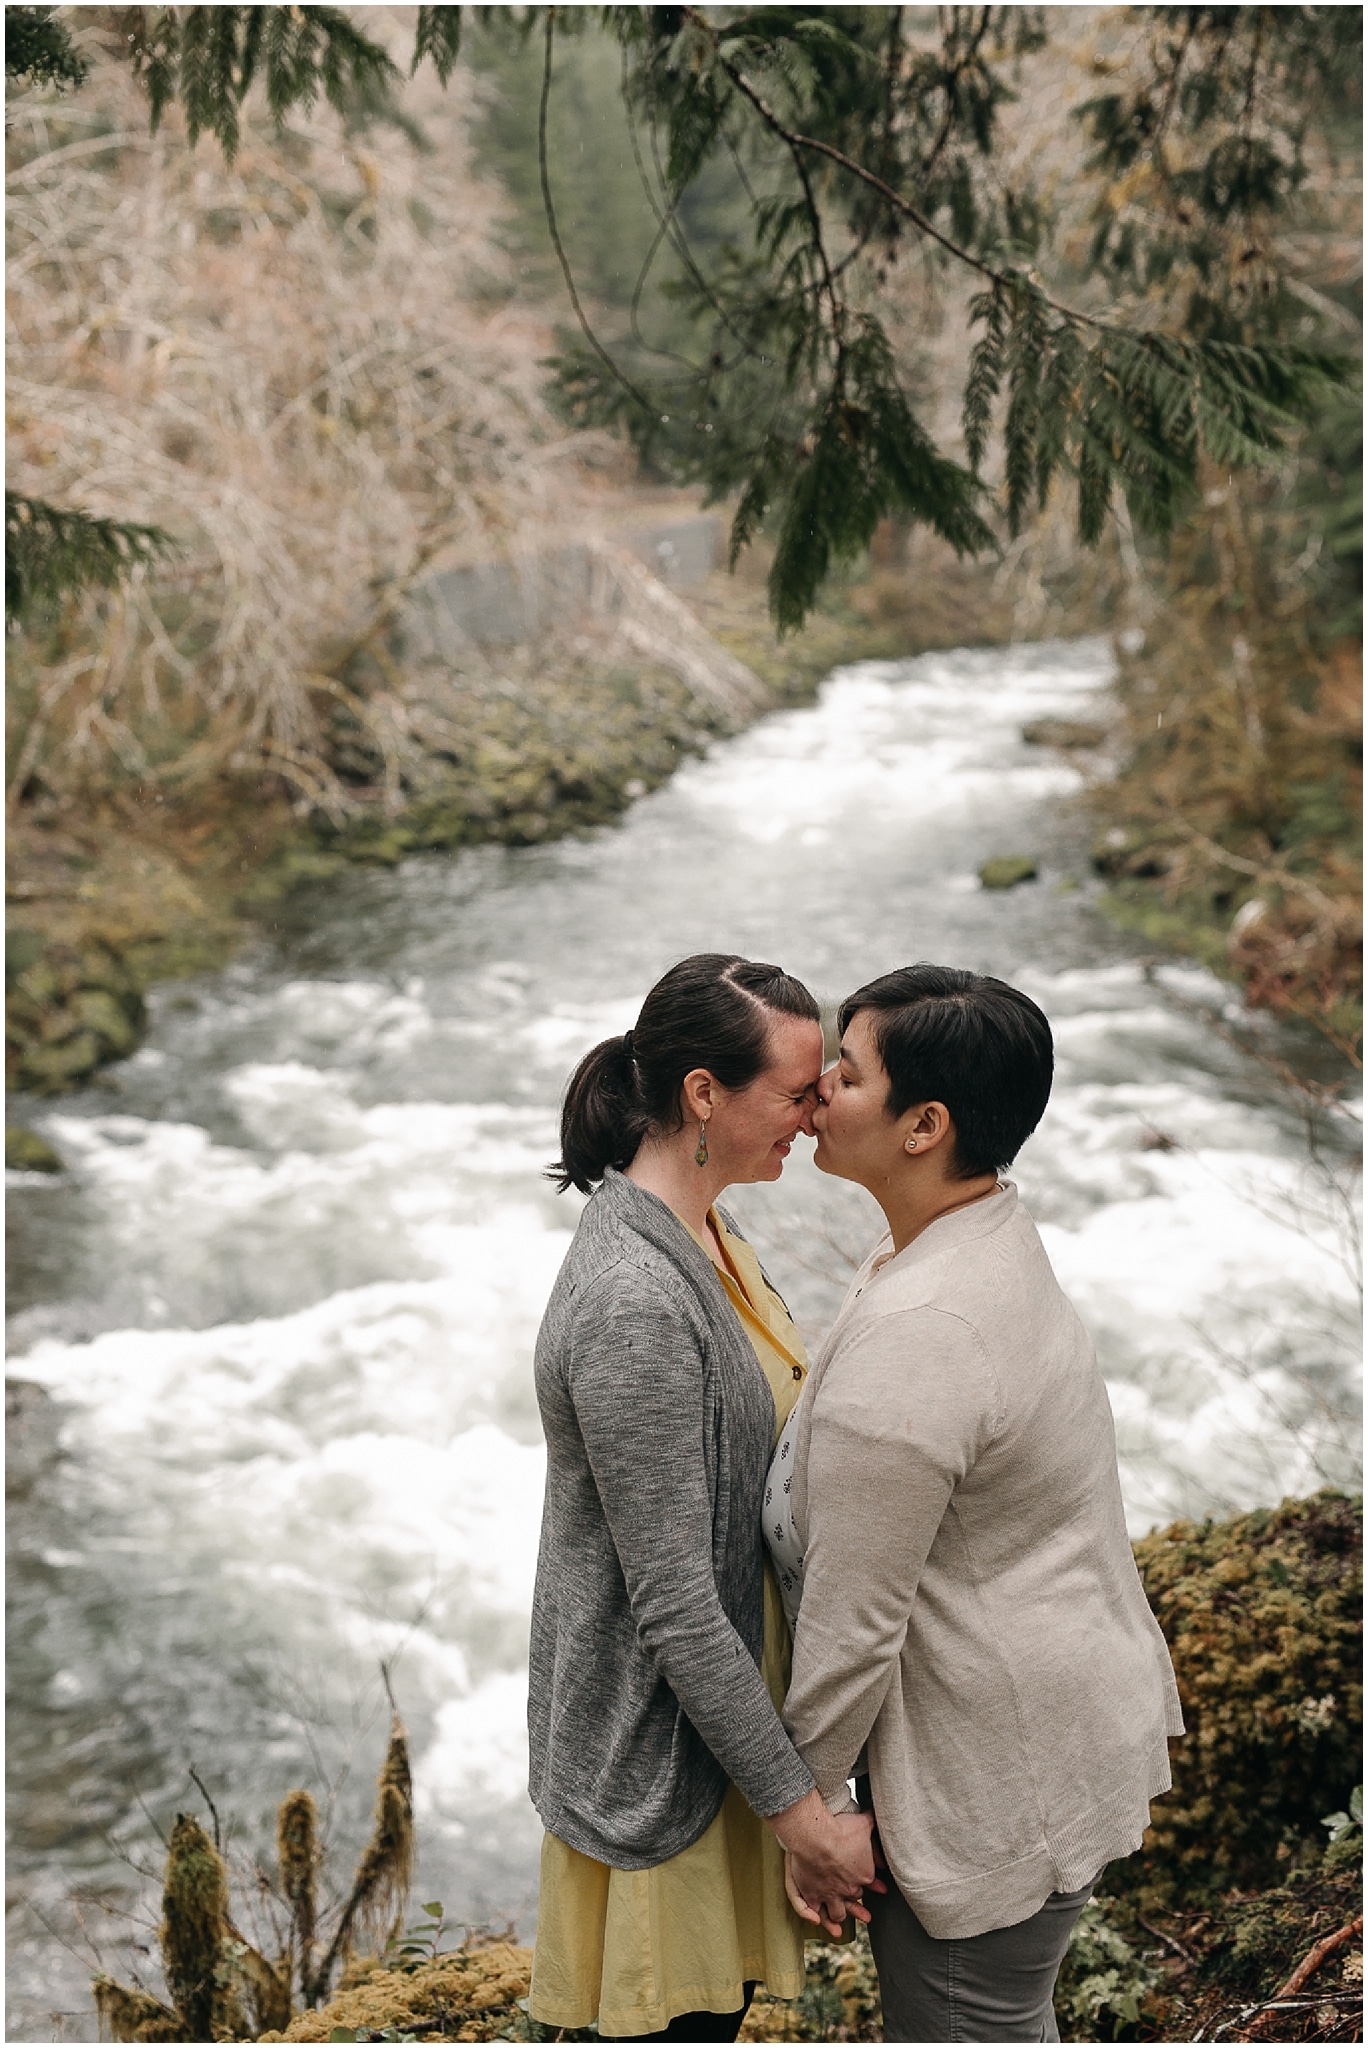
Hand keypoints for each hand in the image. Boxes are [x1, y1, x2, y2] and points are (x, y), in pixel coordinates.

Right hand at [767, 1790, 881, 1934]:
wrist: (816, 1837)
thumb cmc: (840, 1829)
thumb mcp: (864, 1822)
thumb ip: (873, 1822)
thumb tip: (883, 1818)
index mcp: (864, 1875)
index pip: (870, 1883)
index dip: (875, 1886)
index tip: (881, 1890)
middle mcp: (848, 1890)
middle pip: (854, 1900)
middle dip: (859, 1908)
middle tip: (866, 1917)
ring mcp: (830, 1895)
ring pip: (837, 1913)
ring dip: (839, 1919)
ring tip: (839, 1929)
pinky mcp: (812, 1896)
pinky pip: (813, 1912)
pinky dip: (814, 1917)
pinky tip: (816, 1920)